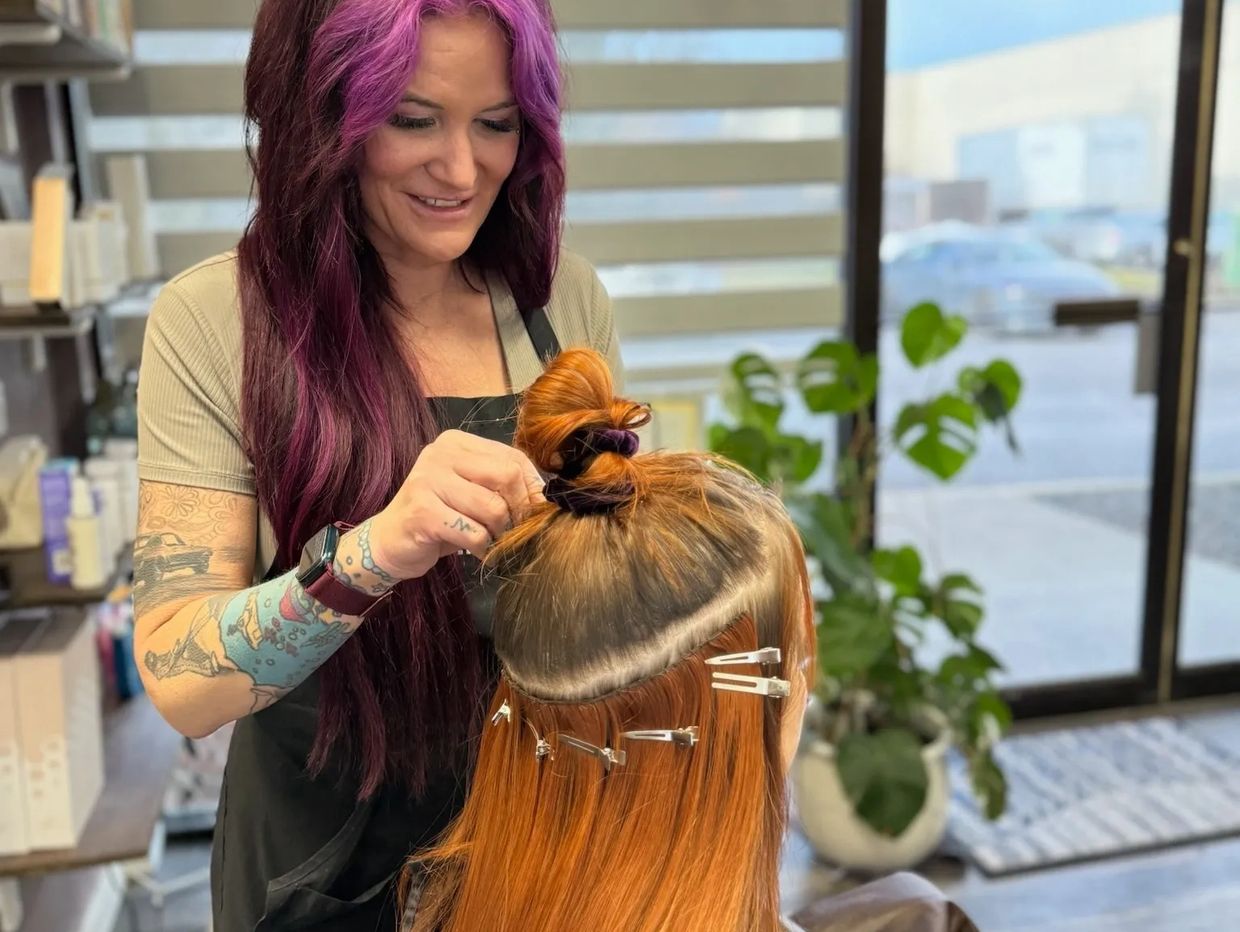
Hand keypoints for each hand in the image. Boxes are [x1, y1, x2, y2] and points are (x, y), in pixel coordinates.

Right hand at [366, 430, 545, 580]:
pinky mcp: (422, 512)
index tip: (536, 510)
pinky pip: (473, 532)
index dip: (532, 486)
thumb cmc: (439, 515)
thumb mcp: (471, 491)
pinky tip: (477, 550)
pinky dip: (483, 547)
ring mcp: (428, 480)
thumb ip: (501, 484)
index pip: (512, 456)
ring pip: (492, 507)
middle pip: (506, 476)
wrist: (390, 540)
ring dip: (500, 532)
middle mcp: (440, 453)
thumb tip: (545, 496)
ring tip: (492, 540)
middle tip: (515, 530)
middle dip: (519, 509)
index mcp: (456, 442)